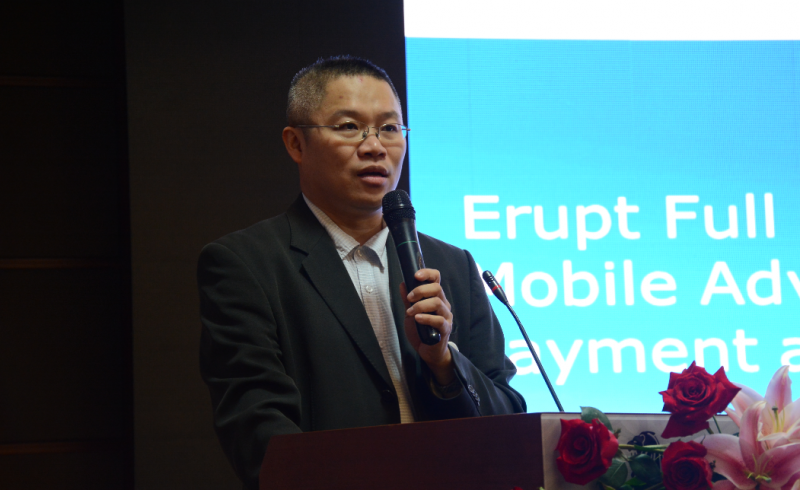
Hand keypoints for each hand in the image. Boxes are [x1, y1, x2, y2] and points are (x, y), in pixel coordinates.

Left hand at [400, 268, 455, 385]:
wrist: (428, 352)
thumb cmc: (421, 330)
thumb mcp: (410, 312)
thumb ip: (407, 299)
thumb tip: (403, 283)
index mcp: (436, 297)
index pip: (436, 279)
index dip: (427, 273)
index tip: (416, 275)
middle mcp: (443, 304)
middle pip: (437, 288)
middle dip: (420, 290)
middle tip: (409, 299)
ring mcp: (446, 316)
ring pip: (437, 302)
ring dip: (420, 305)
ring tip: (410, 312)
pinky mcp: (445, 329)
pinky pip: (438, 320)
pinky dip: (426, 318)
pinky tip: (417, 319)